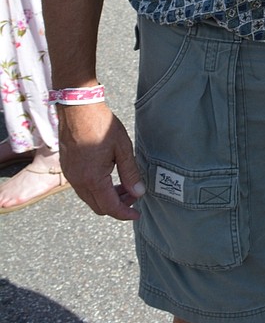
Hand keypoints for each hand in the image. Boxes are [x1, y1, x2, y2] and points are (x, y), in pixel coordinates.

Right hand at [57, 103, 145, 220]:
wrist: (77, 108)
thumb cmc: (101, 124)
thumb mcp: (122, 148)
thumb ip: (130, 173)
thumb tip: (139, 192)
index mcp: (93, 178)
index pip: (110, 207)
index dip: (125, 214)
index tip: (137, 214)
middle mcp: (78, 181)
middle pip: (99, 207)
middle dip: (118, 206)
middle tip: (134, 196)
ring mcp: (71, 175)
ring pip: (90, 198)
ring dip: (107, 197)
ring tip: (124, 186)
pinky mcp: (68, 168)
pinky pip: (82, 188)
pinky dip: (97, 189)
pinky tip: (109, 178)